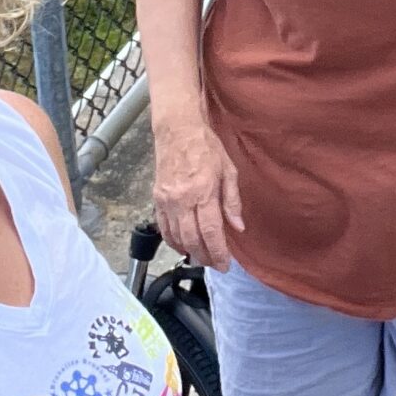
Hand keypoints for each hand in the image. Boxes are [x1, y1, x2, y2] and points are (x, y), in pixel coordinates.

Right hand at [153, 118, 243, 268]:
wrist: (178, 130)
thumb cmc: (206, 147)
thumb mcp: (228, 170)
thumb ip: (232, 201)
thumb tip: (238, 226)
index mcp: (203, 191)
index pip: (211, 231)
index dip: (218, 252)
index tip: (225, 265)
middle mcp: (182, 199)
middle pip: (192, 239)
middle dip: (205, 256)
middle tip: (215, 264)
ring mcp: (167, 200)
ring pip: (176, 237)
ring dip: (189, 252)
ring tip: (201, 257)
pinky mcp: (156, 199)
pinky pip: (163, 228)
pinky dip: (173, 241)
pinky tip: (182, 246)